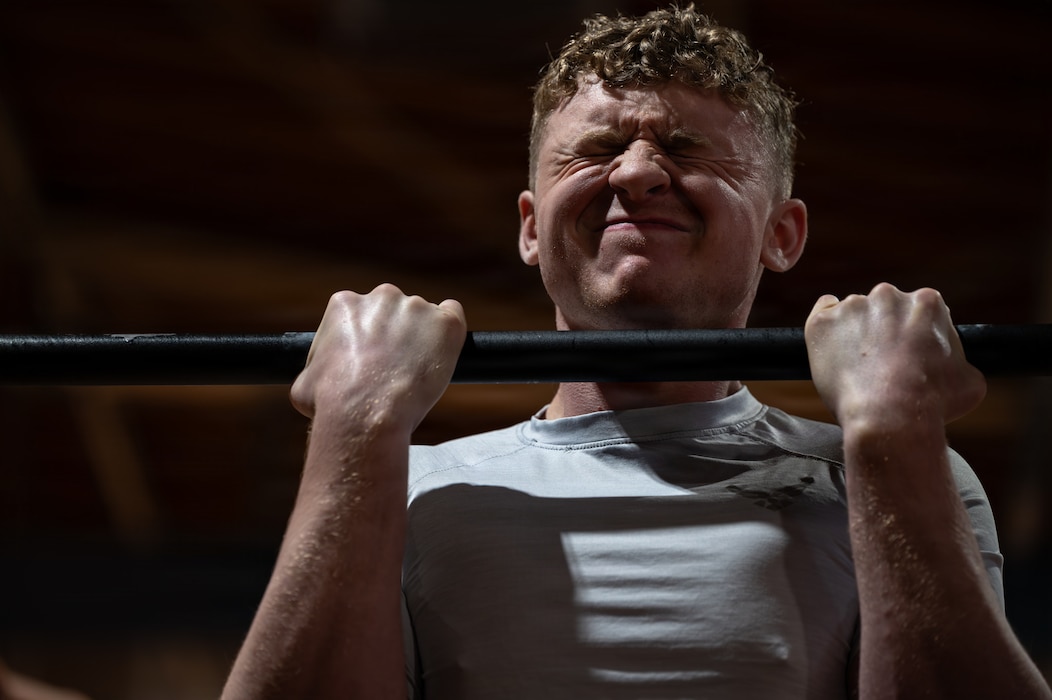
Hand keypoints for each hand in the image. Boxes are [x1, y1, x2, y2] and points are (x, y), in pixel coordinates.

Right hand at [290, 284, 466, 434]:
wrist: (364, 413)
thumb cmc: (329, 401)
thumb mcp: (304, 381)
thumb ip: (316, 367)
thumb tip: (316, 377)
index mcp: (345, 303)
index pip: (361, 312)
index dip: (366, 339)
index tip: (371, 360)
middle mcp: (382, 296)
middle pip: (393, 311)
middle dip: (394, 335)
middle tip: (394, 368)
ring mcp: (417, 307)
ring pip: (423, 318)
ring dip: (421, 339)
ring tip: (415, 374)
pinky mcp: (447, 323)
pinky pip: (452, 315)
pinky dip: (448, 333)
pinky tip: (442, 351)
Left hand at [804, 283, 985, 427]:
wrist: (889, 417)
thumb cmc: (933, 402)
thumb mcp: (969, 380)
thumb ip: (960, 361)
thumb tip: (959, 366)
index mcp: (927, 302)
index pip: (919, 312)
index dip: (915, 336)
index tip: (910, 356)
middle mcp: (888, 296)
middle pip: (884, 310)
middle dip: (884, 333)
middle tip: (883, 365)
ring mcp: (851, 307)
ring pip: (853, 316)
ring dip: (855, 335)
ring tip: (859, 370)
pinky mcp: (821, 323)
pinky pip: (822, 316)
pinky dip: (827, 332)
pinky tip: (833, 350)